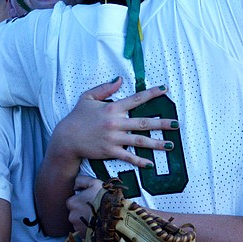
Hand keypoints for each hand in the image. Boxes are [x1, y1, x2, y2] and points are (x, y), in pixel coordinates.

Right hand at [52, 77, 178, 167]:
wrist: (66, 138)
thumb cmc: (77, 117)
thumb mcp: (88, 97)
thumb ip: (105, 88)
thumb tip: (120, 79)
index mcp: (112, 108)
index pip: (136, 99)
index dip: (152, 93)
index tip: (165, 89)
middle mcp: (116, 122)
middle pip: (144, 122)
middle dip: (162, 123)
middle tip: (176, 124)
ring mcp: (114, 138)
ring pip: (140, 140)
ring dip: (156, 143)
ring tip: (170, 145)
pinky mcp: (110, 151)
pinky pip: (128, 156)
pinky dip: (139, 160)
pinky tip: (150, 163)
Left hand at [67, 176, 101, 233]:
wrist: (115, 215)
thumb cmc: (105, 198)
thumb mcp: (94, 183)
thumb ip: (81, 180)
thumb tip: (75, 185)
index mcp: (72, 202)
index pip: (73, 201)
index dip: (82, 200)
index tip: (91, 200)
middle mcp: (71, 215)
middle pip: (75, 212)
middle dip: (83, 211)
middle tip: (95, 209)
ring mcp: (77, 227)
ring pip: (79, 222)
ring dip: (86, 220)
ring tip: (98, 217)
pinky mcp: (83, 235)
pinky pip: (84, 231)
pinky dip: (89, 228)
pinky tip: (98, 225)